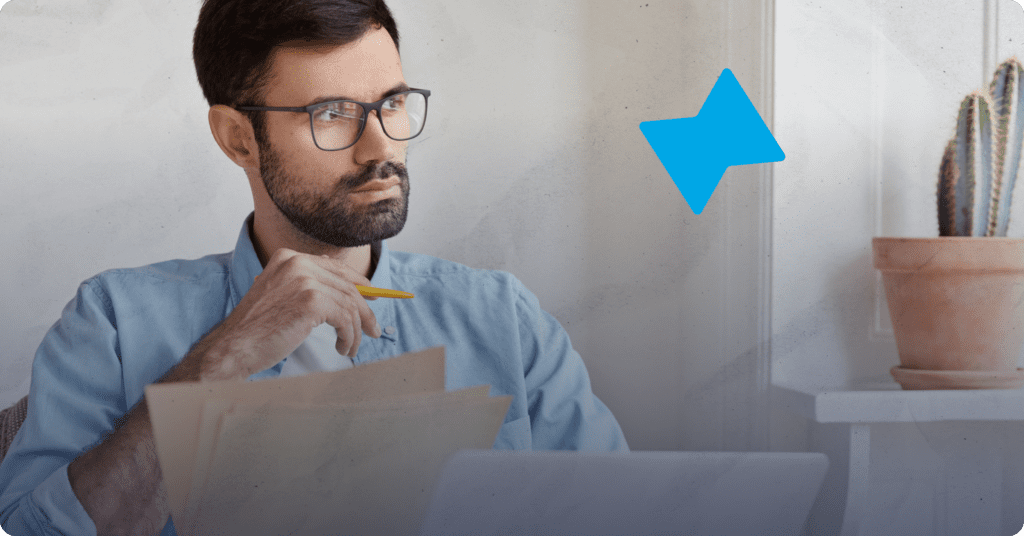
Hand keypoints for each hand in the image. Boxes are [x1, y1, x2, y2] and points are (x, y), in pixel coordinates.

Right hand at [192, 248, 380, 380]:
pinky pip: (345, 319)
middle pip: (347, 285)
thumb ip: (308, 287)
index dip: (359, 283)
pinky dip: (349, 337)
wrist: (234, 347)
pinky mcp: (311, 302)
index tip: (373, 298)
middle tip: (373, 330)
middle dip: (364, 311)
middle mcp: (297, 263)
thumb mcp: (282, 296)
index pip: (335, 267)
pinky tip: (343, 348)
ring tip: (351, 348)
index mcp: (289, 257)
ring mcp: (304, 280)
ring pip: (350, 304)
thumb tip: (349, 292)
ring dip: (356, 330)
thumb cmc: (257, 329)